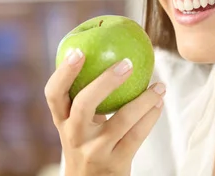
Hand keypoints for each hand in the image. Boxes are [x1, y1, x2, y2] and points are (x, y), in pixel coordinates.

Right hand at [44, 48, 165, 175]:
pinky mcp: (115, 163)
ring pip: (121, 120)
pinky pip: (137, 135)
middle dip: (105, 81)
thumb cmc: (87, 145)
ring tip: (160, 86)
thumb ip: (84, 97)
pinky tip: (159, 103)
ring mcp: (94, 151)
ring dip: (144, 99)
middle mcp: (74, 136)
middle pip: (84, 104)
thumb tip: (105, 53)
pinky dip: (150, 116)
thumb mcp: (78, 125)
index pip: (54, 94)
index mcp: (62, 121)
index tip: (79, 51)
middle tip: (127, 63)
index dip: (64, 72)